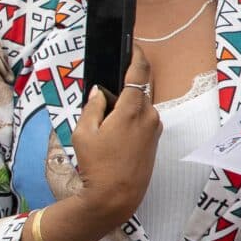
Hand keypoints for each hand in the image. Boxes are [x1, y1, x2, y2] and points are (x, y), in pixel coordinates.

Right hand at [66, 48, 161, 234]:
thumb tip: (100, 91)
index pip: (139, 73)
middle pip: (138, 89)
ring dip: (126, 105)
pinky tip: (115, 132)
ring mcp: (155, 127)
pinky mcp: (156, 137)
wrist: (117, 194)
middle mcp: (149, 115)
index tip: (134, 45)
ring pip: (140, 104)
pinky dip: (131, 117)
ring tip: (105, 123)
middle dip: (123, 87)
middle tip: (103, 97)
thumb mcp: (84, 133)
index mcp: (132, 110)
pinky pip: (143, 118)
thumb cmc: (97, 164)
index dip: (137, 56)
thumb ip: (92, 107)